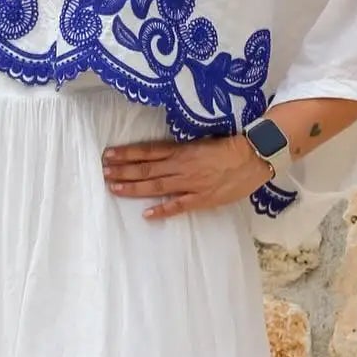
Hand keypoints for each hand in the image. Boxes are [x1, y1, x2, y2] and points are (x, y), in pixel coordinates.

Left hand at [101, 134, 273, 219]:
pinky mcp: (202, 198)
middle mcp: (181, 166)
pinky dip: (162, 210)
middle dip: (123, 170)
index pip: (147, 151)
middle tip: (103, 172)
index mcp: (181, 150)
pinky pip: (178, 206)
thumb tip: (161, 152)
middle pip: (146, 169)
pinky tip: (146, 214)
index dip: (127, 153)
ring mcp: (190, 183)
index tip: (109, 155)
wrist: (254, 156)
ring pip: (156, 186)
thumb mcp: (201, 141)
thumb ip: (181, 149)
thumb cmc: (230, 145)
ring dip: (133, 187)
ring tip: (113, 187)